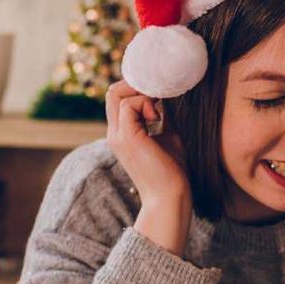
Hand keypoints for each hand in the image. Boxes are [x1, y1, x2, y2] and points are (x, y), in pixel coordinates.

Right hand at [105, 81, 190, 254]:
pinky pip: (129, 105)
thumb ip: (163, 116)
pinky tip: (159, 118)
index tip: (159, 96)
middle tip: (158, 96)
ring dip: (142, 94)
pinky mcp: (128, 138)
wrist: (170, 197)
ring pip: (117, 94)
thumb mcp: (167, 136)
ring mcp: (118, 136)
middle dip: (136, 85)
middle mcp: (114, 134)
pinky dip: (146, 103)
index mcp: (121, 134)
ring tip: (159, 112)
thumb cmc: (172, 172)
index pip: (117, 99)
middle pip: (112, 93)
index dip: (136, 90)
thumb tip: (167, 95)